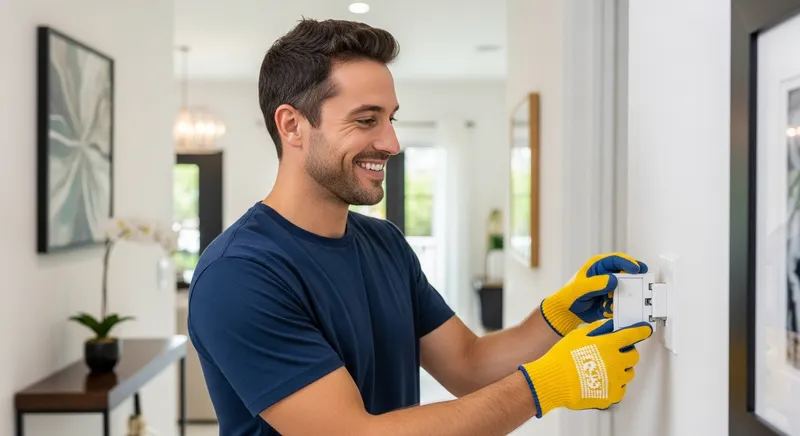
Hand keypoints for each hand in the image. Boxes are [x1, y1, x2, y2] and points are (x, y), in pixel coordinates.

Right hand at [518, 319, 651, 417]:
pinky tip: (602, 381)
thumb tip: (607, 327)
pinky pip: (621, 389)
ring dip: (621, 369)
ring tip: (604, 369)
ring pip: (629, 373)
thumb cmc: (561, 359)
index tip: (644, 330)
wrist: (553, 381)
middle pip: (634, 356)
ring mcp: (615, 380)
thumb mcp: (577, 336)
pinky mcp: (612, 395)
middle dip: (627, 352)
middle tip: (615, 353)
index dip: (641, 331)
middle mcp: (616, 362)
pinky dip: (614, 385)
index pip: (632, 335)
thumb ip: (596, 330)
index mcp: (608, 345)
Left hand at [540, 252, 646, 335]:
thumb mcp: (580, 288)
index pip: (617, 260)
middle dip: (631, 282)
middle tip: (638, 288)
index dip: (629, 263)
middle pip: (625, 275)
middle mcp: (607, 275)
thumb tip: (613, 280)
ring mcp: (610, 288)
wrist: (567, 313)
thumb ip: (596, 283)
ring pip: (625, 290)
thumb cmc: (569, 296)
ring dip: (622, 297)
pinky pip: (620, 303)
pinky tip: (604, 309)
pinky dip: (615, 307)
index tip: (638, 269)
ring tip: (609, 302)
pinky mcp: (612, 300)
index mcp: (598, 266)